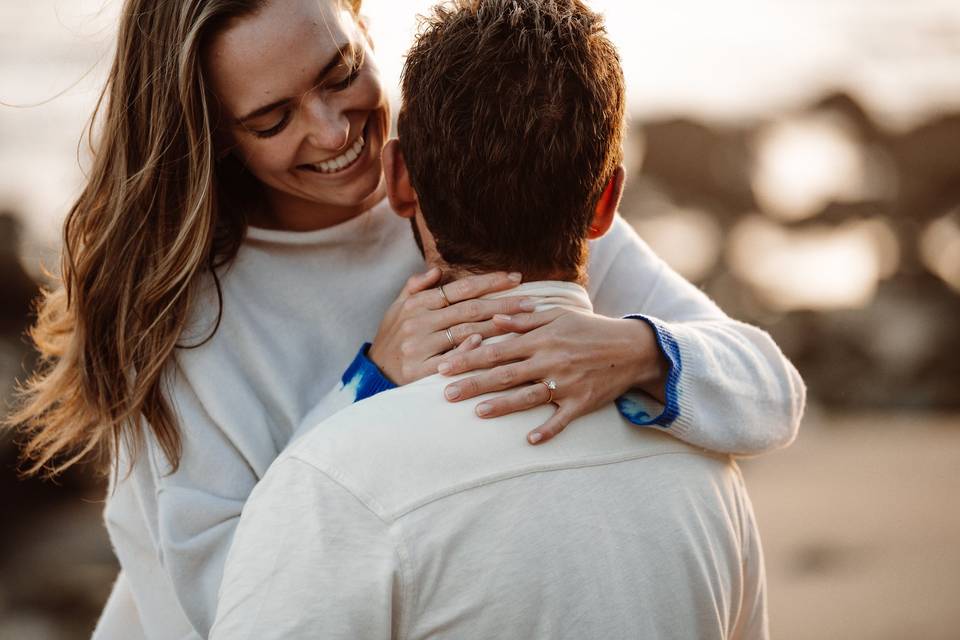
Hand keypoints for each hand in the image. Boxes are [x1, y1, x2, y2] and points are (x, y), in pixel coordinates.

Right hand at [368, 269, 536, 383]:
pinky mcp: (419, 372)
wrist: (371, 376)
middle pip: (470, 309)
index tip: (516, 278)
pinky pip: (450, 359)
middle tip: (532, 302)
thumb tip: (436, 270)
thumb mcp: (397, 309)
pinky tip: (489, 344)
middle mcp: (418, 322)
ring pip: (466, 332)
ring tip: (525, 323)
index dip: (489, 282)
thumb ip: (416, 288)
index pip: (460, 288)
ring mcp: (419, 347)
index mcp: (417, 304)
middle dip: (504, 304)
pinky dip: (469, 350)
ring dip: (498, 327)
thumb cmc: (391, 340)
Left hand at [436, 309, 668, 444]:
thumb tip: (494, 318)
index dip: (468, 358)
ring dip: (502, 406)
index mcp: (541, 339)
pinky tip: (529, 441)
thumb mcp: (558, 316)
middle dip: (474, 383)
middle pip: (505, 374)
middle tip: (446, 394)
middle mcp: (550, 361)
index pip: (497, 349)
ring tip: (477, 412)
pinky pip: (562, 419)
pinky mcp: (582, 402)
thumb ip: (525, 319)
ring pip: (528, 397)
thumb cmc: (590, 329)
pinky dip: (547, 430)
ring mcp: (566, 383)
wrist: (632, 348)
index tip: (443, 367)